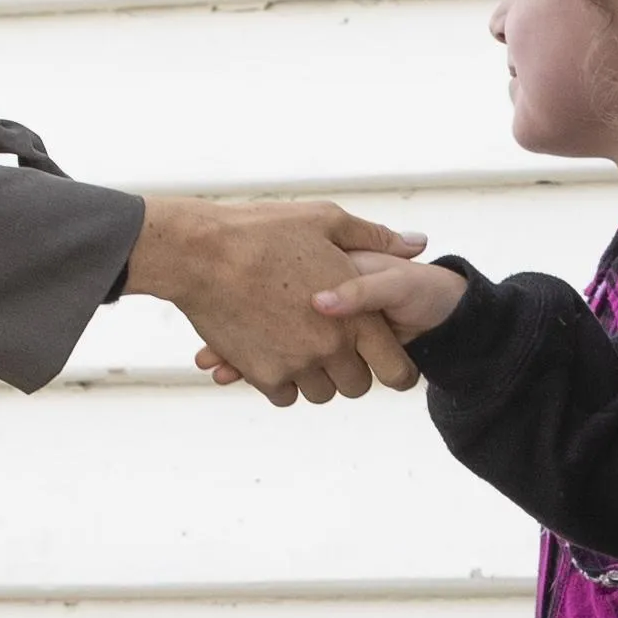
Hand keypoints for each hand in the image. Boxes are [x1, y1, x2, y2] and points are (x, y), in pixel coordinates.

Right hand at [208, 257, 457, 389]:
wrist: (200, 253)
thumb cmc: (263, 232)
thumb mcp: (326, 222)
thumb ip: (376, 237)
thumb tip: (417, 244)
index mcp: (356, 316)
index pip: (396, 372)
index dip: (398, 373)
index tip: (390, 367)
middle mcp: (330, 347)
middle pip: (357, 387)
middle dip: (351, 371)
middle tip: (337, 348)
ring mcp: (296, 365)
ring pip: (320, 393)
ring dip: (316, 376)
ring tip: (302, 345)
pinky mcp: (263, 375)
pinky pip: (285, 395)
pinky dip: (283, 381)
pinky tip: (275, 351)